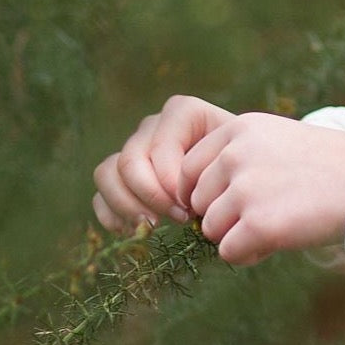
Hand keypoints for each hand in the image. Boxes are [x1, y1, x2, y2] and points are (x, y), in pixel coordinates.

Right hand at [93, 95, 234, 232]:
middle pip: (129, 160)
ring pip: (107, 172)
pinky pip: (99, 194)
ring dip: (126, 205)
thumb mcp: (239, 158)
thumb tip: (185, 198)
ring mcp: (134, 150)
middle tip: (177, 218)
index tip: (190, 205)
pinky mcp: (121, 178)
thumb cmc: (245, 164)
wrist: (241, 173)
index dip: (169, 180)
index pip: (160, 145)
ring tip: (153, 227)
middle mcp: (153, 126)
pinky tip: (134, 231)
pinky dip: (111, 215)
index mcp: (183, 112)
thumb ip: (213, 167)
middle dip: (149, 195)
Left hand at [177, 113, 344, 265]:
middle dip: (224, 213)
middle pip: (198, 202)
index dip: (209, 190)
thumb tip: (191, 197)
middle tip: (267, 208)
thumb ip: (236, 156)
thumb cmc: (327, 165)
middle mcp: (236, 155)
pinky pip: (229, 253)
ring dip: (237, 234)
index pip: (189, 169)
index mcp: (239, 128)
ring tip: (279, 219)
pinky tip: (281, 237)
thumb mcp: (277, 138)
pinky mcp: (257, 224)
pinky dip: (251, 253)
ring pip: (211, 230)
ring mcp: (245, 189)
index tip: (236, 197)